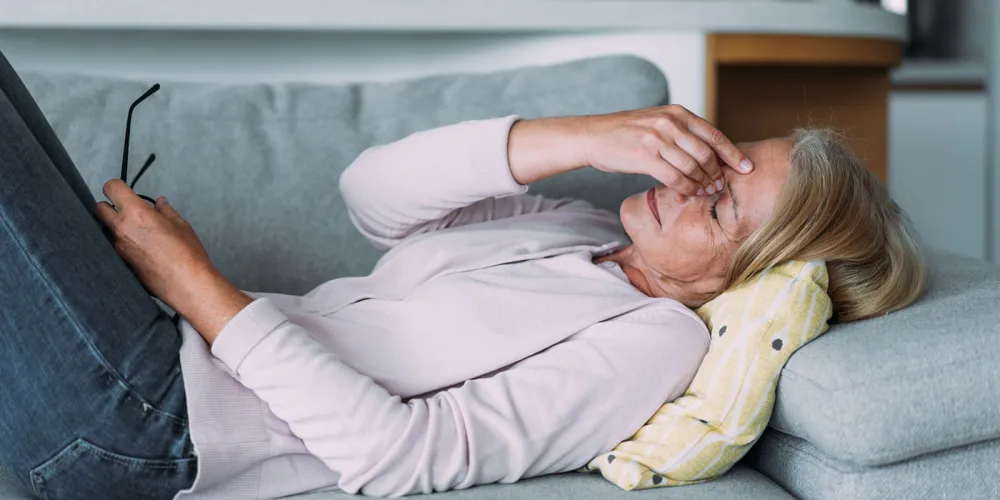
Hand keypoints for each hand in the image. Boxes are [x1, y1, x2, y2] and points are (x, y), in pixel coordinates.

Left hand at [95, 179, 217, 312]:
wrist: (186, 283)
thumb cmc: (187, 254)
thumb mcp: (180, 225)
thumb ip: (165, 211)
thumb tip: (159, 203)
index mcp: (137, 213)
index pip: (112, 188)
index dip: (117, 187)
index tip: (124, 192)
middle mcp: (121, 229)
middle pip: (99, 208)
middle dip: (110, 207)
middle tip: (126, 212)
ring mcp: (118, 248)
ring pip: (105, 230)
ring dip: (115, 228)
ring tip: (137, 234)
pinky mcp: (120, 263)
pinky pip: (113, 248)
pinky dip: (122, 245)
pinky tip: (140, 251)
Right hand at [581, 105, 752, 195]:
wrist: (592, 136)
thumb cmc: (625, 133)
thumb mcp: (656, 122)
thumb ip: (680, 132)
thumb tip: (708, 152)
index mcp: (676, 113)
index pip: (714, 134)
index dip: (733, 153)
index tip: (746, 167)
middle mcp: (669, 123)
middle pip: (706, 153)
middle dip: (718, 173)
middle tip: (722, 186)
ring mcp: (657, 139)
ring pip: (693, 166)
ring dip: (703, 183)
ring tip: (708, 192)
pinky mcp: (645, 156)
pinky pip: (675, 177)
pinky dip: (686, 188)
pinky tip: (690, 193)